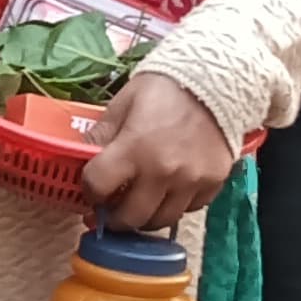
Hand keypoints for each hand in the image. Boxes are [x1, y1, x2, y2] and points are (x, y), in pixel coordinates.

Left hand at [80, 68, 234, 231]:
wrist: (218, 80)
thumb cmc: (164, 88)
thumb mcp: (123, 104)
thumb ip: (101, 136)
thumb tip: (82, 163)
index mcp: (134, 148)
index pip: (98, 187)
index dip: (89, 191)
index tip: (92, 189)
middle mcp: (163, 172)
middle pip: (130, 217)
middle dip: (115, 217)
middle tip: (112, 208)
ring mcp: (191, 181)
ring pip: (161, 221)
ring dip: (146, 215)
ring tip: (141, 201)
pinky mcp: (213, 183)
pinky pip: (189, 209)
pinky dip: (176, 204)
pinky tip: (170, 189)